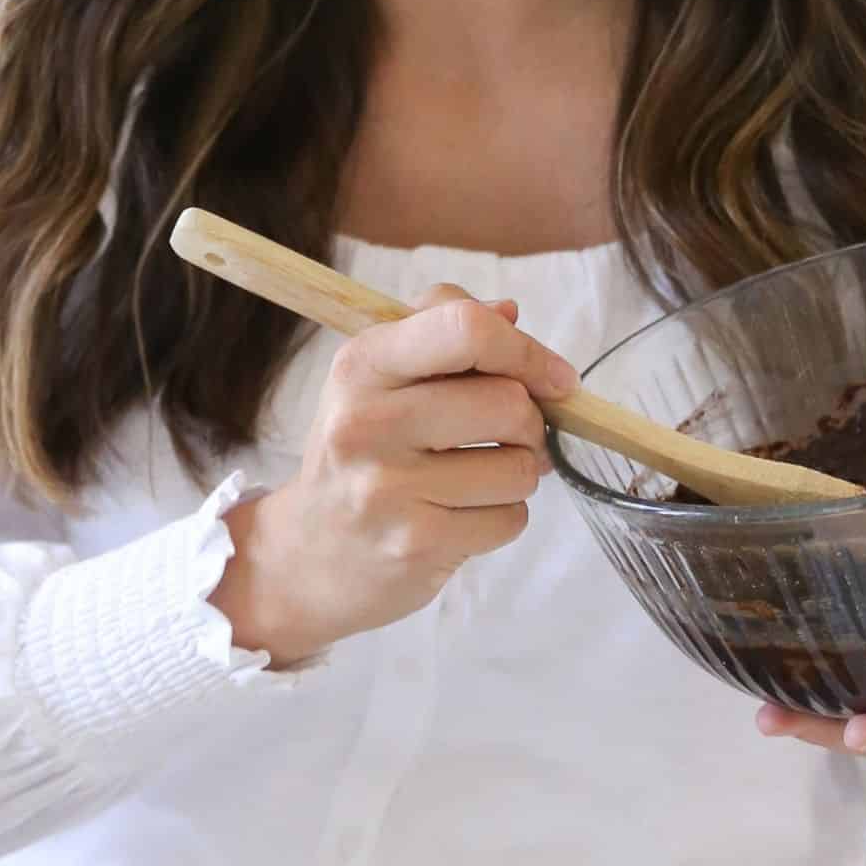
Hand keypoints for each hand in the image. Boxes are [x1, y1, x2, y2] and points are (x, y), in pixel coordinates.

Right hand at [209, 283, 580, 665]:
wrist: (309, 552)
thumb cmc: (363, 447)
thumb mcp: (381, 374)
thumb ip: (443, 327)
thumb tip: (510, 312)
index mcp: (363, 364)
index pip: (464, 329)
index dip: (526, 350)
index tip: (556, 378)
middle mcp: (368, 422)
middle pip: (507, 403)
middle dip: (530, 421)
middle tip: (509, 434)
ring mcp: (388, 488)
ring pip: (519, 467)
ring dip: (518, 472)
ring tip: (480, 475)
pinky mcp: (414, 544)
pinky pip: (510, 519)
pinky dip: (504, 516)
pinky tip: (465, 513)